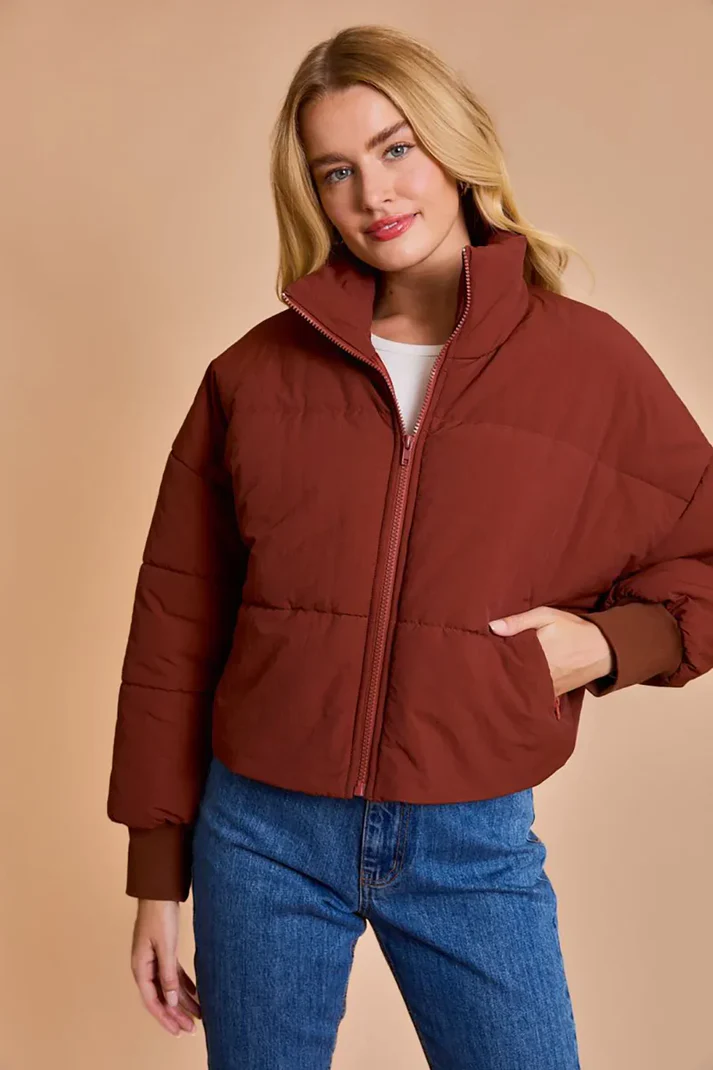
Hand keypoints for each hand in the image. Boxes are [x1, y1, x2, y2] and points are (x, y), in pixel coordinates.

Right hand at [131, 899, 201, 1037]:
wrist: (159, 891)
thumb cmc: (159, 915)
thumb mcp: (165, 946)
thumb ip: (168, 974)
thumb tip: (172, 1000)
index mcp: (141, 967)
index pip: (153, 1001)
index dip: (165, 1018)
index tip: (178, 1031)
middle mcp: (145, 966)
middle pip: (161, 997)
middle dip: (176, 1014)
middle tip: (191, 1029)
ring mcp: (153, 959)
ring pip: (169, 987)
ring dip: (182, 1001)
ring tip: (198, 1015)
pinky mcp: (163, 951)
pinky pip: (173, 974)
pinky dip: (184, 984)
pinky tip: (195, 993)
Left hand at [488, 606, 613, 696]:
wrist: (603, 648)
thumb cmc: (573, 628)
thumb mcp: (547, 616)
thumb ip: (519, 621)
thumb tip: (492, 627)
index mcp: (537, 651)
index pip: (507, 658)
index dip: (492, 659)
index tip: (478, 656)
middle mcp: (542, 673)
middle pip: (511, 676)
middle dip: (497, 674)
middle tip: (480, 671)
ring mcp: (549, 686)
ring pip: (522, 688)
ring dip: (510, 684)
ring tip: (492, 680)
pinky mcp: (555, 694)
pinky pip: (535, 696)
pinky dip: (524, 692)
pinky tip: (513, 688)